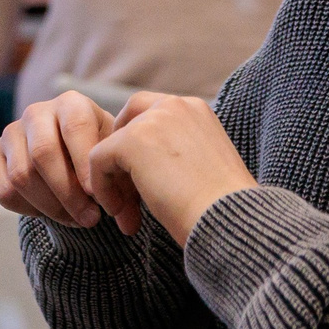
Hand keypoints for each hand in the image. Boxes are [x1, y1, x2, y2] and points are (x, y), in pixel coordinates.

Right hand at [0, 91, 122, 227]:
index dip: (84, 165)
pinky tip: (49, 212)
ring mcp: (11, 132)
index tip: (98, 196)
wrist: (75, 156)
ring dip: (50, 206)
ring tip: (74, 219)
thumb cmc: (100, 156)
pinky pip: (3, 190)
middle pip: (42, 153)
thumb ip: (122, 183)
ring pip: (22, 175)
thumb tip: (124, 219)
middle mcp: (37, 112)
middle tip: (90, 219)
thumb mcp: (115, 159)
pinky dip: (28, 209)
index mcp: (71, 104)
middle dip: (67, 194)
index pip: (74, 128)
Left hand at [86, 93, 256, 243]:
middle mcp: (175, 105)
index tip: (144, 188)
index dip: (139, 152)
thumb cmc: (222, 209)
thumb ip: (173, 152)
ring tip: (126, 215)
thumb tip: (142, 164)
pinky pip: (98, 160)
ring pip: (111, 146)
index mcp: (196, 110)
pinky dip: (102, 188)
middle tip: (128, 201)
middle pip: (126, 124)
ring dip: (114, 182)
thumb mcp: (201, 167)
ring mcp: (153, 120)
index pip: (149, 116)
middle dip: (121, 162)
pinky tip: (120, 213)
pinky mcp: (131, 141)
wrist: (230, 222)